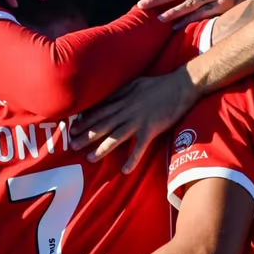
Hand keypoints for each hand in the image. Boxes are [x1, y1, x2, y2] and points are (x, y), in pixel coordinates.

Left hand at [70, 67, 200, 172]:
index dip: (85, 119)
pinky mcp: (151, 129)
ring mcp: (138, 120)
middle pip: (102, 124)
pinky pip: (140, 147)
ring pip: (116, 137)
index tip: (72, 127)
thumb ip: (119, 92)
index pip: (99, 110)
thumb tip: (105, 99)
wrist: (181, 85)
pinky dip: (132, 159)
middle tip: (71, 144)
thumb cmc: (157, 84)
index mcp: (122, 98)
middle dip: (86, 134)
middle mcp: (127, 110)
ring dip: (101, 148)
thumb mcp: (133, 83)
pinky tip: (124, 170)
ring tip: (89, 158)